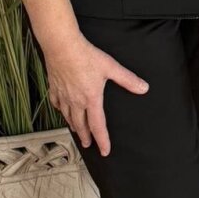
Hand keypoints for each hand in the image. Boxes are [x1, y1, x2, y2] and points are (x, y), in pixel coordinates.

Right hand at [43, 32, 147, 156]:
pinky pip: (56, 104)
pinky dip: (60, 111)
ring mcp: (63, 96)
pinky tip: (62, 111)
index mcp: (91, 99)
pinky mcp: (54, 88)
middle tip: (88, 144)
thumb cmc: (86, 56)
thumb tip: (143, 88)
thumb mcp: (110, 67)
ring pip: (68, 116)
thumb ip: (127, 79)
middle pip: (81, 125)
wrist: (62, 46)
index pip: (98, 125)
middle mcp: (76, 101)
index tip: (105, 150)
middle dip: (86, 136)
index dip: (102, 140)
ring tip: (77, 131)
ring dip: (74, 126)